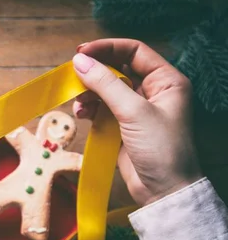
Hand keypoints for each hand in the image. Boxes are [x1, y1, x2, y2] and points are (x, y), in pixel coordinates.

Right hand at [71, 39, 201, 205]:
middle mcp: (153, 91)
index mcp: (166, 80)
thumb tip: (79, 62)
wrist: (163, 191)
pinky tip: (82, 115)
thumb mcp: (133, 112)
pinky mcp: (123, 127)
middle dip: (95, 72)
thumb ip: (106, 84)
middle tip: (73, 76)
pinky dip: (90, 109)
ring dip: (89, 93)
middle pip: (117, 69)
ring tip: (79, 104)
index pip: (134, 51)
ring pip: (106, 90)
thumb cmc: (161, 149)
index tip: (80, 53)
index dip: (107, 48)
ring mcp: (137, 110)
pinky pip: (102, 109)